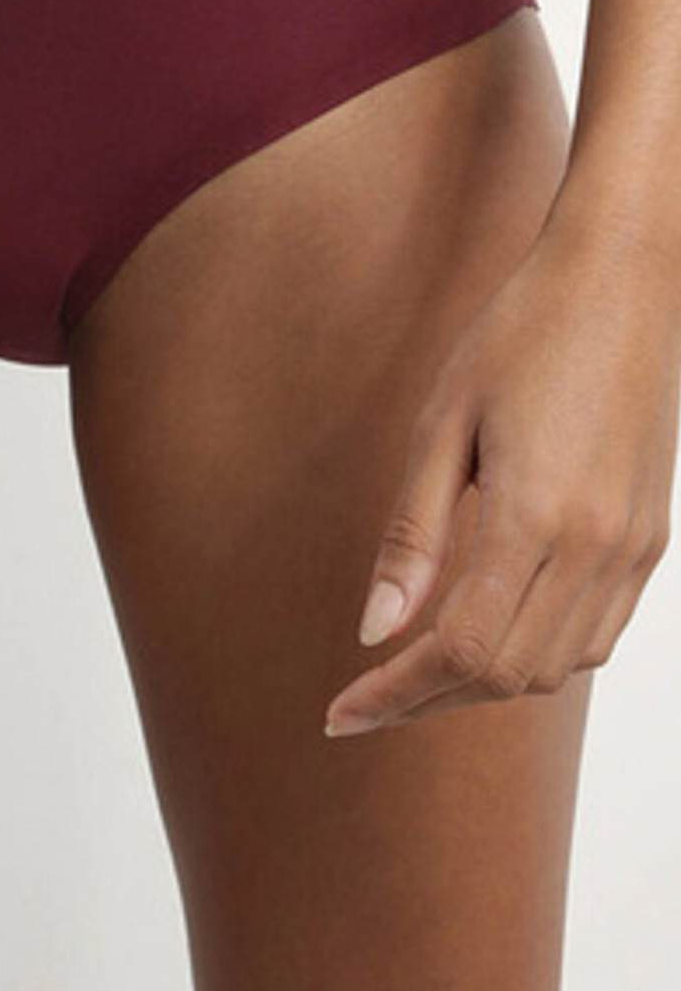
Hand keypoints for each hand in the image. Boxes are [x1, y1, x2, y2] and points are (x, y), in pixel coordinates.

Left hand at [325, 216, 680, 734]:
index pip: (462, 651)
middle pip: (509, 676)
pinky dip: (539, 654)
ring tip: (417, 669)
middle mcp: (597, 547)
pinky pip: (597, 635)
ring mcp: (634, 549)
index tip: (341, 711)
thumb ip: (412, 535)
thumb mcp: (442, 423)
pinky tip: (489, 629)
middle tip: (366, 696)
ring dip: (484, 683)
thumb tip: (375, 630)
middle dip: (430, 699)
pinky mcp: (650, 540)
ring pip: (559, 669)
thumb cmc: (521, 333)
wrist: (625, 279)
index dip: (397, 693)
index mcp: (538, 517)